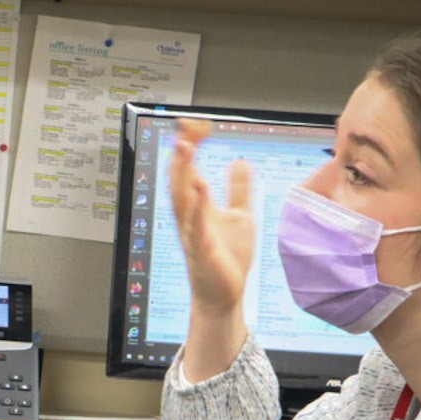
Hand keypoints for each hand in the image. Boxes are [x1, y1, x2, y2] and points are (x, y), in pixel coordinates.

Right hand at [169, 120, 257, 314]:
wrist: (223, 294)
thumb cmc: (227, 258)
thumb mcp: (240, 216)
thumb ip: (238, 189)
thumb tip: (239, 161)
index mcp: (198, 207)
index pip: (190, 169)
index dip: (193, 145)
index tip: (199, 124)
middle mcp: (190, 217)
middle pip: (180, 179)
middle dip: (182, 153)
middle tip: (186, 128)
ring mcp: (193, 234)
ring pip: (181, 199)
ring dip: (182, 174)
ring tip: (186, 148)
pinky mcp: (202, 251)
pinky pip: (196, 227)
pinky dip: (197, 209)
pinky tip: (200, 191)